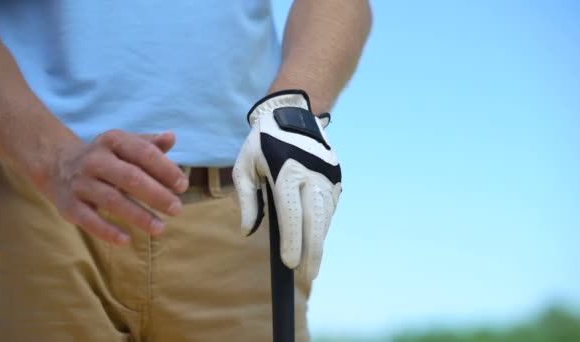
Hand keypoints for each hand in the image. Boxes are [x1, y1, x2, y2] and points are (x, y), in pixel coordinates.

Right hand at [41, 130, 187, 244]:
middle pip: (130, 178)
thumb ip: (150, 144)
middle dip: (156, 194)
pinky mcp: (69, 205)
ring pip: (112, 200)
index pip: (144, 153)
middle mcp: (95, 160)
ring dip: (138, 216)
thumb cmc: (107, 157)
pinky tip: (127, 240)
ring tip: (160, 228)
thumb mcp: (126, 145)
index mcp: (113, 141)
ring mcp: (81, 183)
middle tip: (177, 209)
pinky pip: (89, 220)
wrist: (57, 165)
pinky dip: (107, 231)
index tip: (182, 186)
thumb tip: (171, 137)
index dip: (166, 170)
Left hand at [233, 90, 341, 281]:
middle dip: (313, 250)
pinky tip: (316, 240)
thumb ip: (248, 200)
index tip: (290, 264)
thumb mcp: (244, 166)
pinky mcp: (335, 176)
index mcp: (286, 170)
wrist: (293, 114)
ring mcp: (327, 175)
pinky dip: (323, 225)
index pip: (291, 213)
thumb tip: (248, 231)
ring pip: (326, 216)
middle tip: (309, 275)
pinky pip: (330, 207)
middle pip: (315, 219)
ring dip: (320, 241)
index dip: (292, 240)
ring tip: (313, 265)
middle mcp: (311, 174)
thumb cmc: (262, 142)